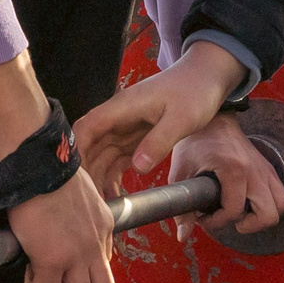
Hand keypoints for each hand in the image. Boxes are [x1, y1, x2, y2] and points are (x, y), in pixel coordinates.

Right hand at [7, 169, 116, 282]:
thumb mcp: (84, 195)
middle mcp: (95, 244)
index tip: (67, 261)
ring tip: (43, 274)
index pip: (106, 266)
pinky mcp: (51, 259)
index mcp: (104, 226)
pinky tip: (29, 271)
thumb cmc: (52, 170)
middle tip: (59, 275)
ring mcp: (76, 254)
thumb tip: (69, 226)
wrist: (38, 164)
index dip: (85, 269)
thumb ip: (84, 217)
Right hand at [76, 42, 244, 191]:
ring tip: (102, 205)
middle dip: (87, 173)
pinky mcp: (136, 136)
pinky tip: (116, 194)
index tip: (75, 179)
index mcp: (123, 107)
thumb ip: (159, 141)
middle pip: (91, 146)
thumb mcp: (181, 118)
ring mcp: (126, 127)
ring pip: (102, 155)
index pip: (87, 129)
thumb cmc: (195, 91)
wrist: (208, 78)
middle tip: (90, 202)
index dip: (76, 152)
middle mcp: (119, 117)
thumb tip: (138, 167)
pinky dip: (114, 175)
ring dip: (99, 177)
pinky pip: (118, 158)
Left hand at [167, 122, 283, 239]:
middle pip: (268, 214)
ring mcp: (264, 168)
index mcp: (234, 169)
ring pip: (282, 204)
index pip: (234, 211)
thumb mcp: (181, 172)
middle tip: (229, 218)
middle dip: (248, 224)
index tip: (203, 217)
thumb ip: (182, 206)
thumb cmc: (195, 141)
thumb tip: (182, 235)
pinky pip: (280, 193)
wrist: (212, 118)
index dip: (216, 222)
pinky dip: (269, 202)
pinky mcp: (268, 167)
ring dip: (264, 214)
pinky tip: (247, 200)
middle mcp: (255, 170)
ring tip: (242, 211)